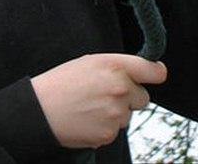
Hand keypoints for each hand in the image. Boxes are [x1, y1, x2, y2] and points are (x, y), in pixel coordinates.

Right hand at [31, 52, 166, 148]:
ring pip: (128, 115)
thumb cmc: (62, 82)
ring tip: (91, 107)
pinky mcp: (109, 134)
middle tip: (107, 93)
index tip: (156, 74)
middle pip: (143, 97)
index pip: (153, 71)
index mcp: (116, 66)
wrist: (41, 110)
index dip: (156, 73)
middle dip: (130, 97)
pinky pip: (115, 130)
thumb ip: (117, 66)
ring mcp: (116, 114)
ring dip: (116, 112)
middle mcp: (120, 89)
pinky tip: (88, 119)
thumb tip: (136, 74)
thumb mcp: (90, 62)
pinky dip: (105, 127)